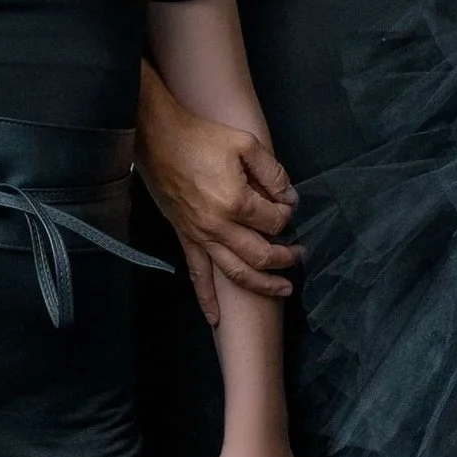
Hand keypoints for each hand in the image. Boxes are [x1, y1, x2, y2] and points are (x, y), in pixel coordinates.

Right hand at [138, 70, 296, 323]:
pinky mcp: (185, 237)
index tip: (288, 207)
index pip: (274, 221)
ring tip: (282, 290)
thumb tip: (289, 198)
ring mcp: (200, 235)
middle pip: (261, 255)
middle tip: (299, 257)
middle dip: (285, 259)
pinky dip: (207, 298)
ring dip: (261, 285)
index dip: (287, 215)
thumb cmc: (201, 137)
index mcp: (236, 201)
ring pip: (235, 272)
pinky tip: (216, 318)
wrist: (157, 137)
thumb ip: (273, 173)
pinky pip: (197, 274)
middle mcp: (219, 226)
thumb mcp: (246, 144)